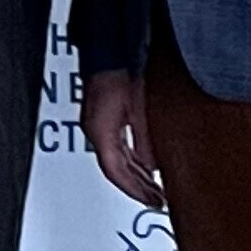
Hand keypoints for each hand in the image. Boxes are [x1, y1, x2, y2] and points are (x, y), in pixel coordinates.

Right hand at [80, 69, 164, 208]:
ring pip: (115, 160)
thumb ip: (144, 138)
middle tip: (156, 199)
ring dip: (134, 175)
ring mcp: (95, 124)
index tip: (151, 201)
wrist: (107, 49)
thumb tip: (154, 163)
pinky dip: (130, 160)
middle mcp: (94, 131)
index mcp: (100, 131)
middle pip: (115, 170)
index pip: (115, 172)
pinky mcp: (101, 117)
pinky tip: (144, 165)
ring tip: (153, 187)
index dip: (133, 190)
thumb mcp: (138, 108)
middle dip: (136, 187)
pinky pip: (115, 147)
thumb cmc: (118, 71)